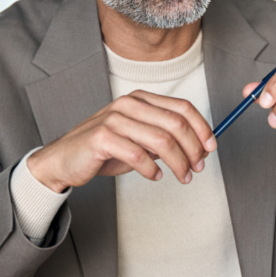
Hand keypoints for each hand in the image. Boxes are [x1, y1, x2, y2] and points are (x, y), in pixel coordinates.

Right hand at [27, 90, 216, 191]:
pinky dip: (151, 169)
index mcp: (141, 99)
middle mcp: (129, 104)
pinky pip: (137, 155)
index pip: (182, 107)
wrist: (64, 160)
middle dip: (193, 148)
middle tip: (198, 167)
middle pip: (176, 123)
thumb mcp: (139, 140)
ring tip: (182, 176)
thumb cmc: (104, 150)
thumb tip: (198, 147)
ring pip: (161, 140)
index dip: (202, 128)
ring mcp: (114, 119)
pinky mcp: (102, 137)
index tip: (211, 147)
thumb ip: (164, 139)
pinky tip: (155, 177)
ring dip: (178, 163)